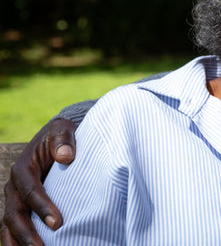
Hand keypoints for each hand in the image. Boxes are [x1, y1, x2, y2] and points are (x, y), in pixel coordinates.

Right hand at [1, 119, 76, 245]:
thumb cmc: (60, 137)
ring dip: (19, 243)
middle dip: (27, 233)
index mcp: (22, 168)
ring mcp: (14, 199)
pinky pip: (14, 229)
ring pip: (9, 226)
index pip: (31, 190)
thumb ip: (63, 140)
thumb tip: (66, 156)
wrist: (55, 139)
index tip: (58, 223)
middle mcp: (14, 187)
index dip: (42, 207)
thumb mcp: (62, 131)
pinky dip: (18, 242)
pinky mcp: (20, 208)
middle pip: (15, 214)